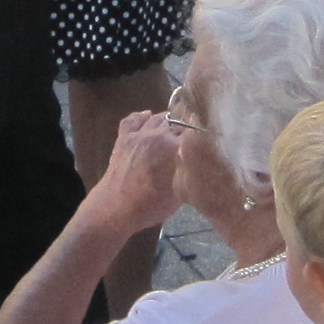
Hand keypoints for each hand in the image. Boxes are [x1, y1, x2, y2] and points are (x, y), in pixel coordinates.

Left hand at [95, 110, 192, 236]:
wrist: (117, 208)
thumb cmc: (152, 205)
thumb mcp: (182, 192)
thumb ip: (191, 171)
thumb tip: (199, 161)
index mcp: (176, 146)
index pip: (194, 131)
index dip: (201, 134)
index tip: (205, 139)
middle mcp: (158, 134)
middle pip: (177, 122)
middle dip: (185, 128)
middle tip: (190, 137)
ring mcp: (139, 134)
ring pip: (157, 118)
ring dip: (167, 121)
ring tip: (174, 127)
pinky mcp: (124, 137)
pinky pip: (133, 119)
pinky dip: (142, 116)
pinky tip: (147, 115)